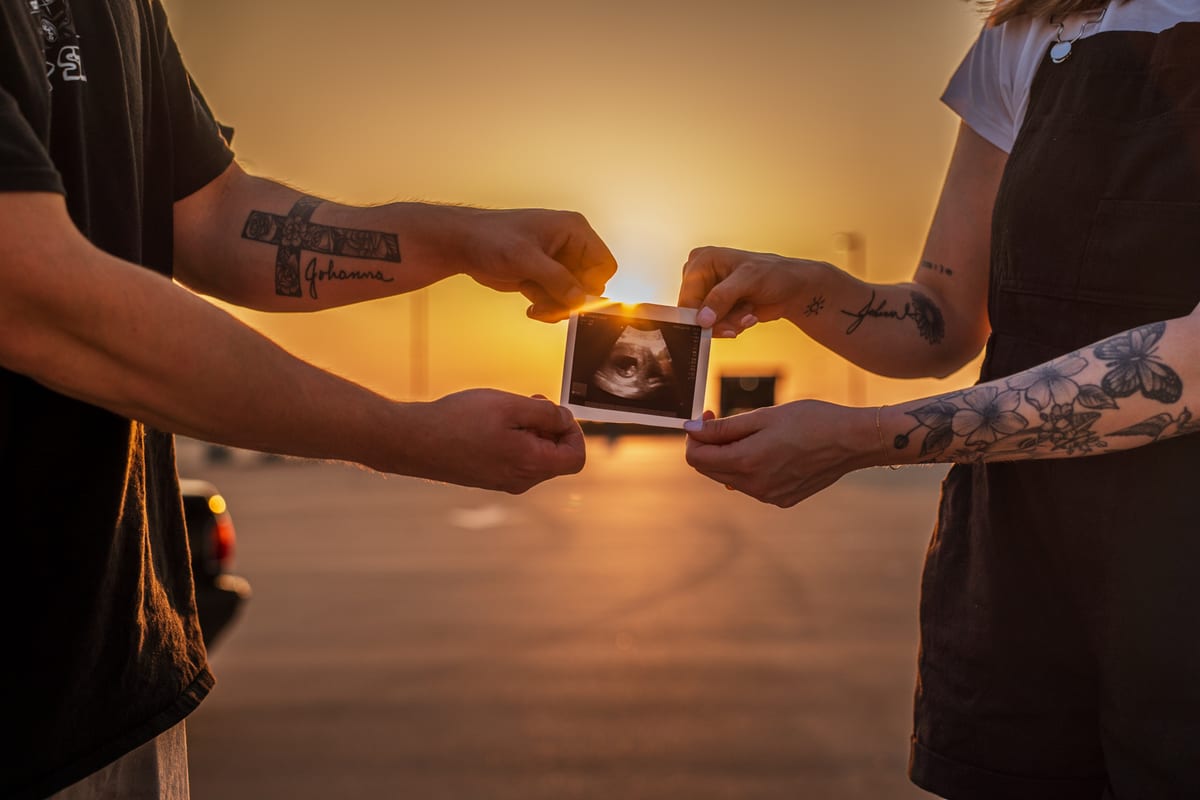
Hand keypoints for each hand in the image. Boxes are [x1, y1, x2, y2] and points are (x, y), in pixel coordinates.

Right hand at [407, 389, 585, 492]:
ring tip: (508, 409)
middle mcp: (520, 480)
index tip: (555, 411)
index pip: (576, 457)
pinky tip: (494, 422)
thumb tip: (565, 419)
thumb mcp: (510, 406)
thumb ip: (545, 414)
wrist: (414, 441)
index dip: (573, 431)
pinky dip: (515, 438)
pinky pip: (515, 458)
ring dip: (531, 430)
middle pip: (556, 456)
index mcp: (531, 465)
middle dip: (551, 427)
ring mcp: (503, 481)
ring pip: (535, 456)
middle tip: (531, 401)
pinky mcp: (488, 476)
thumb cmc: (459, 421)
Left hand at [439, 206, 616, 321]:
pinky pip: (559, 299)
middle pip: (590, 284)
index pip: (603, 265)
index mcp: (573, 230)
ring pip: (574, 296)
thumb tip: (580, 299)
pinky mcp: (545, 276)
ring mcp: (558, 262)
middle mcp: (570, 245)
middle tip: (548, 301)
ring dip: (556, 305)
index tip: (571, 295)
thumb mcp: (525, 258)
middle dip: (569, 298)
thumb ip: (556, 279)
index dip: (591, 284)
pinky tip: (531, 304)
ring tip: (535, 302)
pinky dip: (547, 306)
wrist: (464, 244)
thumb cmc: (490, 237)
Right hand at [678, 246, 826, 336]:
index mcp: (702, 260)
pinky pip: (716, 327)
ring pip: (706, 323)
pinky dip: (734, 325)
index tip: (712, 325)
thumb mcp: (748, 280)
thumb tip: (701, 318)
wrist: (793, 290)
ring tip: (749, 312)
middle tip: (743, 315)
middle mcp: (701, 276)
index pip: (687, 294)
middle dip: (720, 319)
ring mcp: (709, 294)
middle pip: (694, 312)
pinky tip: (749, 314)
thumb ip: (722, 297)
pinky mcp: (718, 309)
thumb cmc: (775, 274)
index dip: (697, 314)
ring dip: (730, 323)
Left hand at [683, 401, 877, 507]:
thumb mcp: (763, 416)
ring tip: (753, 433)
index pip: (696, 458)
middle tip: (722, 418)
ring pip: (730, 478)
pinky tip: (771, 449)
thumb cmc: (811, 420)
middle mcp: (755, 486)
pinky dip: (751, 467)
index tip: (706, 416)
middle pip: (710, 470)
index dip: (694, 436)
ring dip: (730, 456)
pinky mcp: (783, 499)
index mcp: (747, 463)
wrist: (853, 441)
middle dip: (710, 445)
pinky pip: (753, 484)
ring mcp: (769, 497)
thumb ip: (723, 427)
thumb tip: (691, 429)